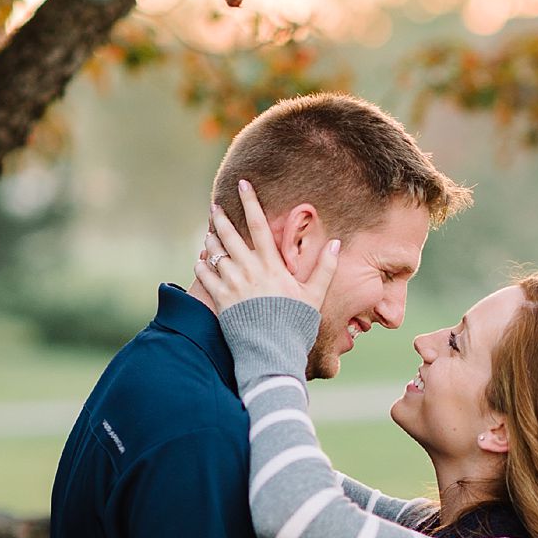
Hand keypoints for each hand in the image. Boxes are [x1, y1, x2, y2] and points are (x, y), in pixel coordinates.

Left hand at [194, 179, 340, 316]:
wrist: (273, 352)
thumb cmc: (295, 324)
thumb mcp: (314, 295)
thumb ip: (325, 268)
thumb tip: (336, 243)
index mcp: (272, 266)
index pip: (260, 226)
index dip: (250, 203)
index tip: (243, 185)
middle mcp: (250, 271)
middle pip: (232, 236)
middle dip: (222, 219)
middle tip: (215, 207)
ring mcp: (233, 285)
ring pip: (216, 255)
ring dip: (211, 241)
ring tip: (209, 232)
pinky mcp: (221, 301)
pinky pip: (206, 277)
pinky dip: (202, 266)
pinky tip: (201, 260)